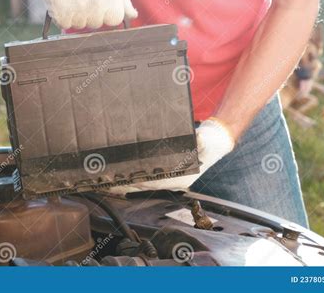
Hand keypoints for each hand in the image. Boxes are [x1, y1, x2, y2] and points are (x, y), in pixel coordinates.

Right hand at [26, 0, 137, 28]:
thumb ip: (123, 0)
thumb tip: (132, 15)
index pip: (114, 20)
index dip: (106, 11)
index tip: (99, 0)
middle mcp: (96, 6)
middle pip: (96, 23)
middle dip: (90, 13)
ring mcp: (78, 11)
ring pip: (80, 24)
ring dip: (76, 14)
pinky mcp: (61, 14)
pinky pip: (65, 24)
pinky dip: (62, 15)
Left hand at [108, 118, 234, 193]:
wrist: (215, 142)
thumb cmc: (210, 141)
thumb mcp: (205, 139)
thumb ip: (200, 139)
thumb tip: (198, 138)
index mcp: (182, 177)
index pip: (156, 182)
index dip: (140, 182)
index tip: (125, 181)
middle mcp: (175, 181)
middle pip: (147, 186)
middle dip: (128, 185)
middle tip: (109, 184)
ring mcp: (171, 179)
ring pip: (145, 184)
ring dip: (129, 183)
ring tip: (110, 183)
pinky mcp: (167, 174)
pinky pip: (148, 179)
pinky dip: (136, 178)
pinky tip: (123, 177)